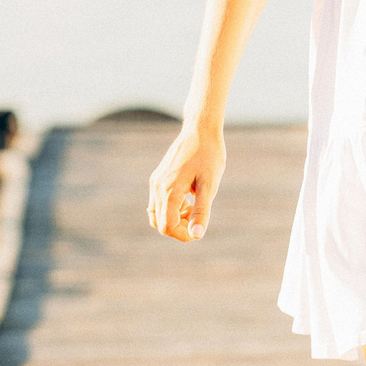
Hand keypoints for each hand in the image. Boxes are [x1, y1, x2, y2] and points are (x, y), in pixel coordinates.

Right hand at [147, 123, 223, 241]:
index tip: (200, 228)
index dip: (183, 235)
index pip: (167, 227)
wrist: (200, 130)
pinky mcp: (157, 178)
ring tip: (193, 206)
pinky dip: (170, 208)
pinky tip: (188, 198)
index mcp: (169, 191)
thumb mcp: (210, 185)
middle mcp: (157, 188)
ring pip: (157, 214)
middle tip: (198, 214)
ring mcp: (155, 182)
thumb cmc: (209, 156)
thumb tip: (197, 235)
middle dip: (180, 227)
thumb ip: (202, 211)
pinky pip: (157, 203)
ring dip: (174, 218)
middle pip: (161, 224)